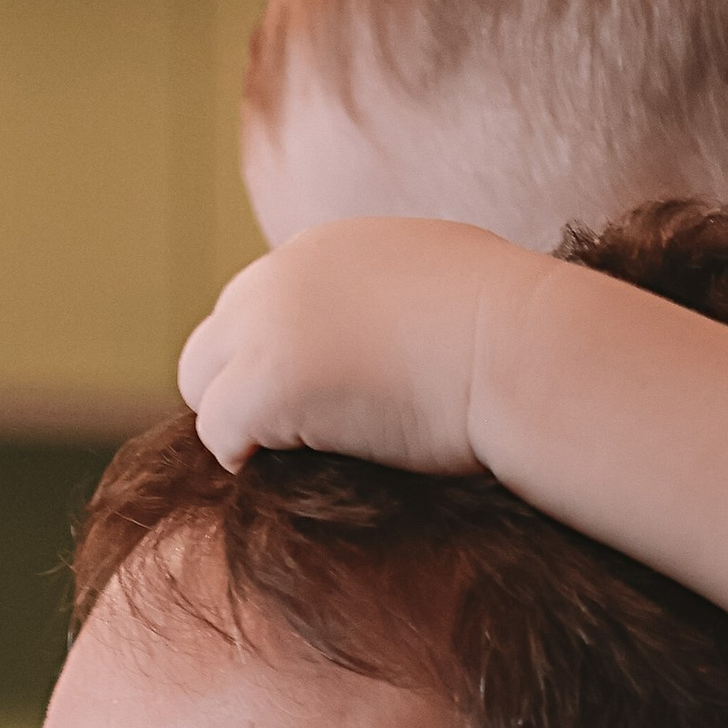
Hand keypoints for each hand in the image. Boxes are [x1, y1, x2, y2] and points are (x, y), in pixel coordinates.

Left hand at [176, 216, 541, 476]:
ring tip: (296, 464)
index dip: (282, 357)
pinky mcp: (265, 384)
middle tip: (296, 445)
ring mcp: (267, 327)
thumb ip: (412, 296)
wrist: (527, 351)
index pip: (263, 303)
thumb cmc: (522, 334)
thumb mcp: (457, 284)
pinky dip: (246, 460)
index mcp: (329, 249)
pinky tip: (295, 478)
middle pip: (215, 338)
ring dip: (240, 423)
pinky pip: (219, 433)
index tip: (318, 403)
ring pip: (201, 381)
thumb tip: (434, 332)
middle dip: (245, 389)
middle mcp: (284, 274)